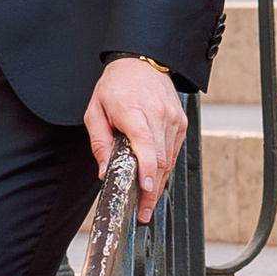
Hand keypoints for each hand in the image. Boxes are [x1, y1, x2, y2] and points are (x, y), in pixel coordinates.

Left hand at [84, 56, 187, 220]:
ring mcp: (173, 120)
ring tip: (147, 202)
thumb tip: (106, 171)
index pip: (145, 144)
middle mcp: (158, 116)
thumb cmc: (117, 86)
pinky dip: (164, 168)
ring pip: (169, 160)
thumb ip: (99, 143)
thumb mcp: (95, 111)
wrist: (142, 62)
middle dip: (152, 191)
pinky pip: (173, 152)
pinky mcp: (181, 123)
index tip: (145, 189)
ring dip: (158, 183)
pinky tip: (154, 178)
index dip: (147, 169)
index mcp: (134, 111)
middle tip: (142, 212)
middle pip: (159, 160)